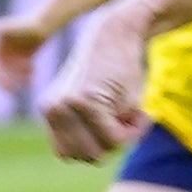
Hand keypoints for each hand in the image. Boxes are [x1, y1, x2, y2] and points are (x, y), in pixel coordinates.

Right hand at [0, 10, 53, 95]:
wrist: (44, 23)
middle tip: (19, 89)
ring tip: (29, 80)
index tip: (9, 89)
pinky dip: (26, 77)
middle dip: (10, 82)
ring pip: (12, 75)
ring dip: (19, 80)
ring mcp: (10, 56)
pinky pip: (21, 73)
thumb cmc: (24, 25)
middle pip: (1, 74)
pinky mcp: (21, 58)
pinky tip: (33, 78)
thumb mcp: (6, 29)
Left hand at [39, 6, 150, 161]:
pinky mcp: (85, 100)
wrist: (119, 34)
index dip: (95, 145)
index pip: (70, 154)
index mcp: (50, 113)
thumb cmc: (114, 73)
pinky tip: (141, 110)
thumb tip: (90, 158)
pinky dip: (134, 131)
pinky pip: (114, 138)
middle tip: (126, 119)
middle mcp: (52, 110)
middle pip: (84, 156)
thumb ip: (85, 131)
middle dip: (109, 145)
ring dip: (123, 140)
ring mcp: (66, 105)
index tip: (112, 124)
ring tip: (133, 114)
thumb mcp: (94, 106)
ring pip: (98, 152)